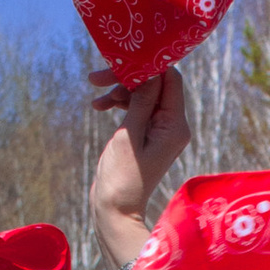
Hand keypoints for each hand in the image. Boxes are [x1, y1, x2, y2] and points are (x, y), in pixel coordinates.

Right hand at [88, 68, 191, 268]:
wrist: (116, 209)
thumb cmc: (122, 177)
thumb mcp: (130, 134)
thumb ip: (142, 101)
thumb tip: (151, 71)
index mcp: (175, 125)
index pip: (170, 79)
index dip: (147, 65)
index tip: (119, 61)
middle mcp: (173, 124)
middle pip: (155, 83)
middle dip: (126, 76)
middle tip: (96, 76)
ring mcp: (160, 128)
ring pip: (142, 92)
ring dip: (118, 88)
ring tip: (94, 93)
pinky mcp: (146, 132)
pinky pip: (136, 106)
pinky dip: (118, 101)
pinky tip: (98, 106)